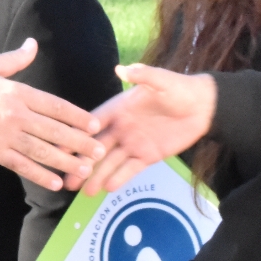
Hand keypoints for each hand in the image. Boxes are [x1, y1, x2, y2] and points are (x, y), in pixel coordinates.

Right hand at [0, 38, 102, 190]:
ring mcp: (5, 135)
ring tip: (85, 170)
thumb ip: (14, 59)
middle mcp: (16, 115)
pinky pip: (22, 165)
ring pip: (43, 151)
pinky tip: (56, 182)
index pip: (56, 105)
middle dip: (80, 143)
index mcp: (17, 92)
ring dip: (67, 162)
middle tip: (100, 152)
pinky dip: (40, 175)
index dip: (78, 117)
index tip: (94, 126)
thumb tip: (32, 44)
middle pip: (56, 131)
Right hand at [75, 65, 217, 194]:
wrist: (203, 107)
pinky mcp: (147, 156)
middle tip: (65, 178)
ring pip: (110, 162)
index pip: (91, 124)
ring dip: (95, 175)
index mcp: (117, 109)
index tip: (57, 146)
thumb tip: (122, 69)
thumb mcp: (161, 81)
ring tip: (81, 191)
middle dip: (80, 162)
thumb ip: (142, 76)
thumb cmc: (179, 89)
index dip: (74, 134)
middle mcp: (120, 128)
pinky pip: (130, 169)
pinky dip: (119, 178)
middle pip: (95, 148)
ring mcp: (132, 144)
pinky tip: (106, 189)